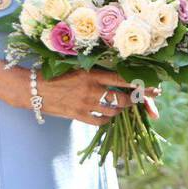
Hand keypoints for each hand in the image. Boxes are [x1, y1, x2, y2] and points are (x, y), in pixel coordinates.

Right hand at [26, 67, 162, 125]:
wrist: (33, 89)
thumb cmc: (56, 74)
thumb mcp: (78, 67)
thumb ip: (96, 71)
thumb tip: (119, 72)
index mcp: (92, 74)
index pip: (123, 79)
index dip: (141, 84)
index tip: (155, 86)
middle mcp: (91, 89)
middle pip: (123, 98)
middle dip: (138, 99)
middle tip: (144, 98)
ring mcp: (85, 104)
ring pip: (114, 111)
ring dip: (122, 109)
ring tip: (125, 105)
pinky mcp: (78, 116)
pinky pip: (101, 121)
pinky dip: (108, 119)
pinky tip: (109, 115)